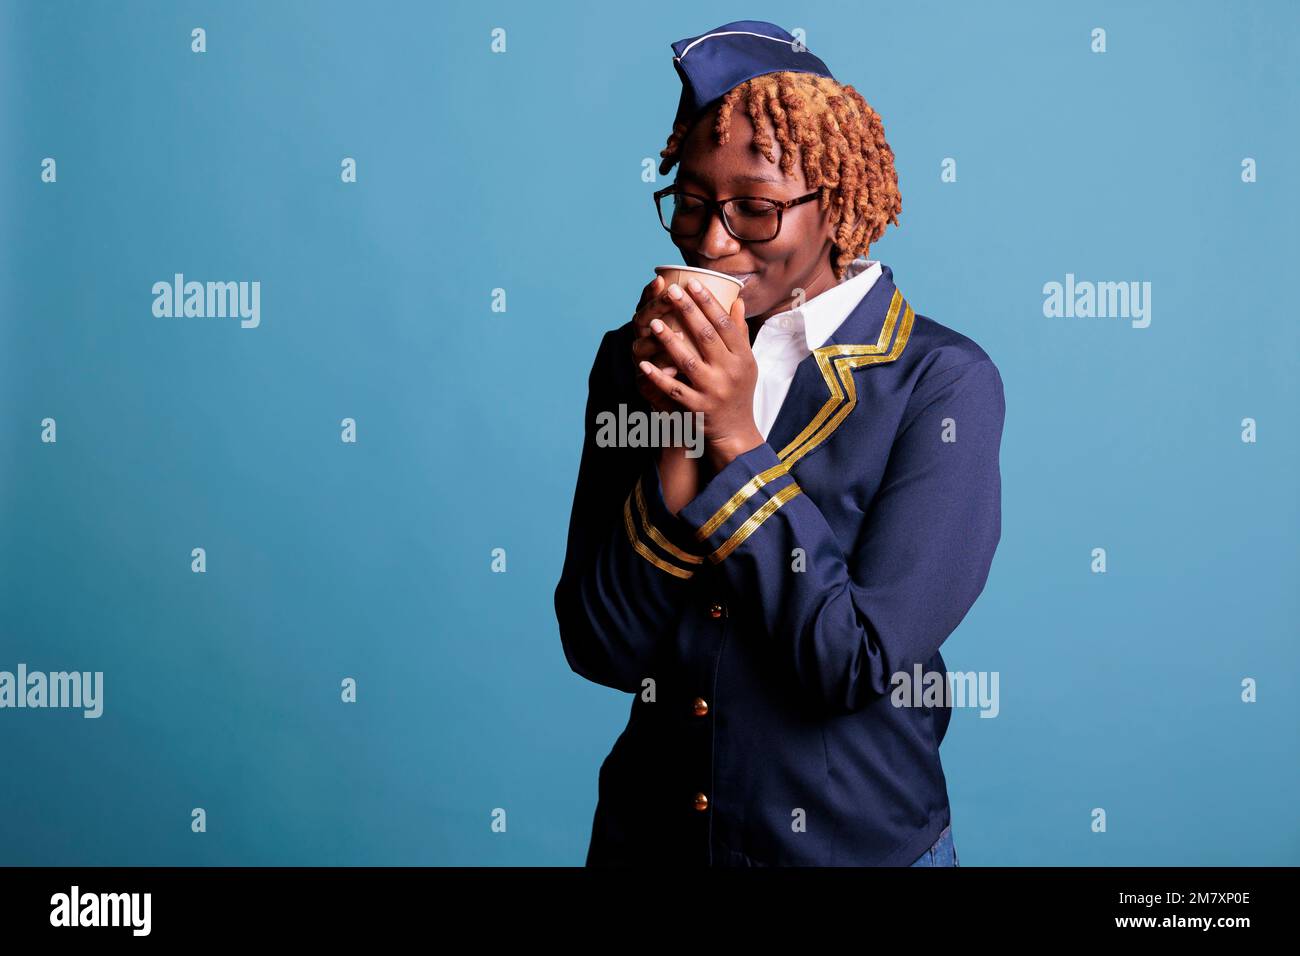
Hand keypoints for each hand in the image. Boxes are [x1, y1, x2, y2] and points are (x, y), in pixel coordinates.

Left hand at [637, 278, 764, 470]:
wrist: (736, 432)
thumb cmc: (739, 391)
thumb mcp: (746, 362)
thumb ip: (739, 333)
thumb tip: (736, 300)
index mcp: (742, 358)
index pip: (725, 324)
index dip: (708, 302)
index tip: (693, 282)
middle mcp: (729, 373)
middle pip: (706, 336)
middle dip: (688, 311)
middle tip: (672, 290)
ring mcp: (712, 391)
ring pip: (688, 361)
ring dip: (669, 341)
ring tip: (653, 322)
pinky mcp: (696, 408)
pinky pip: (674, 390)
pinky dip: (658, 377)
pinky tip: (642, 364)